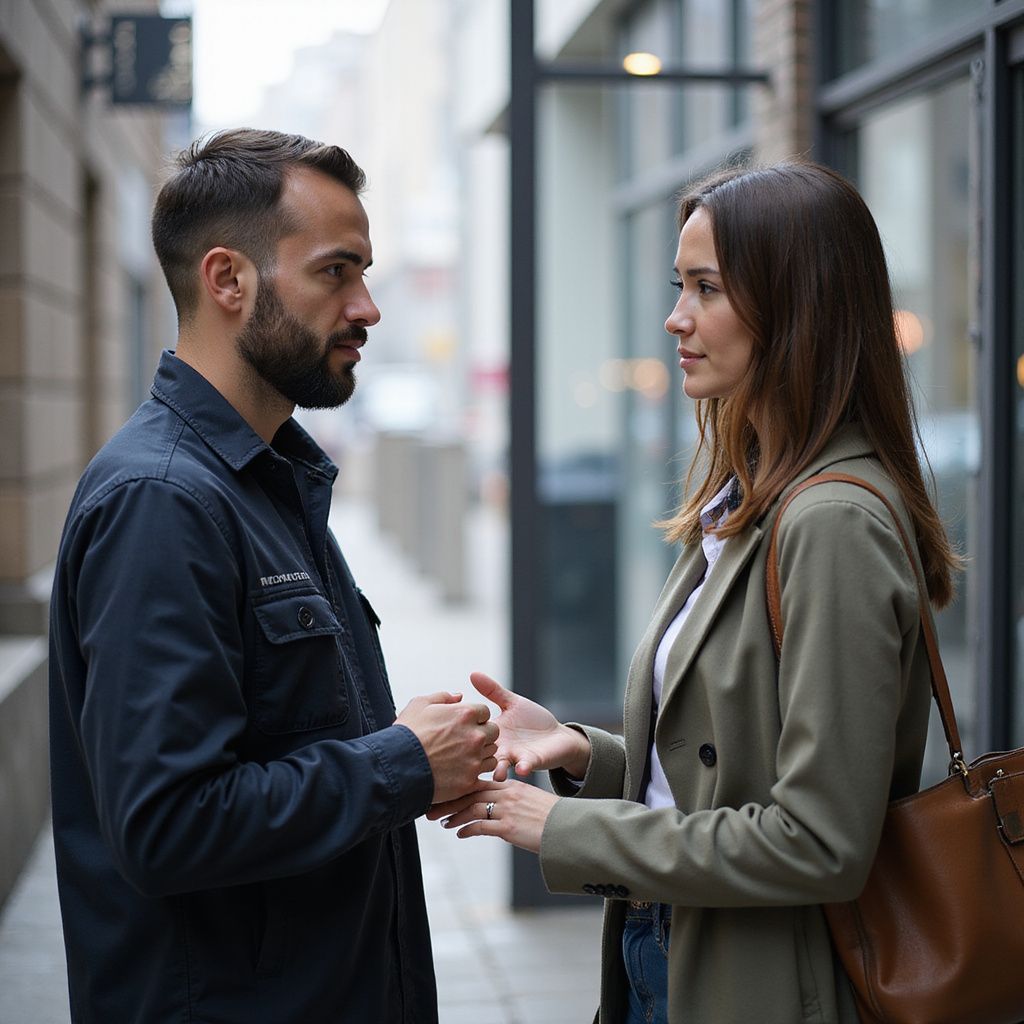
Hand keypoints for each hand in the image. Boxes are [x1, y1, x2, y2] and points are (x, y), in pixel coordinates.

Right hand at [395, 691, 498, 803]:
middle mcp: (475, 735)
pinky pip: (486, 771)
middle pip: (493, 732)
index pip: (484, 712)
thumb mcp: (420, 704)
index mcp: (465, 714)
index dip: (474, 718)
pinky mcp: (470, 779)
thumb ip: (443, 697)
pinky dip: (477, 770)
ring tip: (462, 756)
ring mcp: (474, 759)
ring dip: (482, 753)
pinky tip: (462, 769)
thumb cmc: (407, 734)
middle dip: (482, 734)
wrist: (397, 767)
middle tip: (465, 741)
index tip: (463, 725)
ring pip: (492, 752)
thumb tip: (459, 696)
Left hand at [426, 779, 558, 853]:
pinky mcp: (508, 827)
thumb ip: (511, 802)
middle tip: (431, 805)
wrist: (569, 828)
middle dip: (449, 799)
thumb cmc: (552, 818)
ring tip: (441, 822)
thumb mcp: (530, 802)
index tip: (444, 791)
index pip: (479, 782)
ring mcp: (507, 810)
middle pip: (470, 792)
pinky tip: (459, 833)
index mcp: (512, 785)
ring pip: (472, 808)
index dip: (459, 786)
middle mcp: (508, 794)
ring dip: (453, 815)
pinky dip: (467, 829)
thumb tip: (496, 811)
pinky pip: (481, 826)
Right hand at [470, 672, 590, 780]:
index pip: (474, 731)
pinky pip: (524, 766)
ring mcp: (514, 756)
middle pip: (482, 754)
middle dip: (475, 757)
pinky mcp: (531, 762)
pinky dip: (522, 767)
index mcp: (493, 732)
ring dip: (498, 770)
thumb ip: (492, 690)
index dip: (464, 731)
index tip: (452, 730)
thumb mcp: (511, 703)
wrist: (557, 736)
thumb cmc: (532, 720)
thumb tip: (473, 673)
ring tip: (496, 774)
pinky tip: (521, 768)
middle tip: (467, 757)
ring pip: (501, 766)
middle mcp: (500, 747)